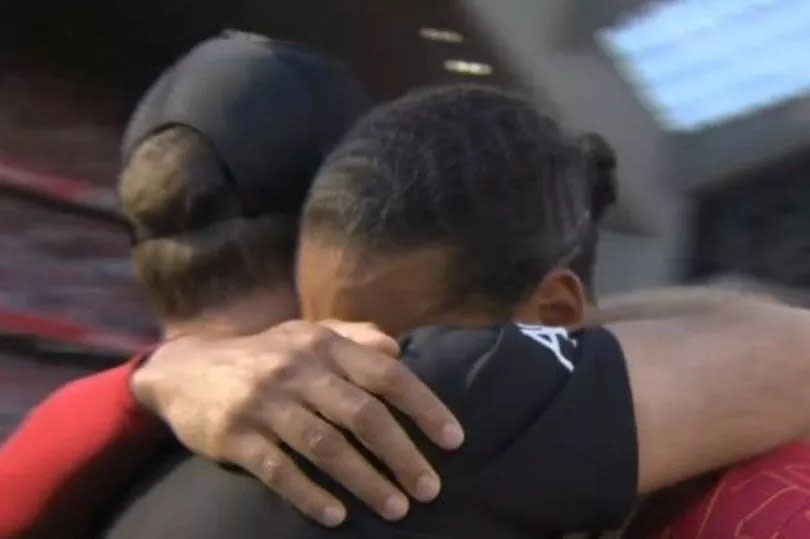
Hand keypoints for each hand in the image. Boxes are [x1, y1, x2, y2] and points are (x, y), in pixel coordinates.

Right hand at [130, 320, 463, 525]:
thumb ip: (353, 336)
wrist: (184, 370)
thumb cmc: (261, 355)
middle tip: (429, 488)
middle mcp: (298, 370)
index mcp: (322, 344)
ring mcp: (265, 404)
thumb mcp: (304, 334)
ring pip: (327, 447)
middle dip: (402, 455)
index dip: (424, 407)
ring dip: (366, 482)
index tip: (453, 441)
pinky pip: (280, 471)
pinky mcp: (237, 437)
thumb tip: (398, 351)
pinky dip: (310, 496)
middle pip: (363, 416)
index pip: (386, 375)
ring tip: (396, 509)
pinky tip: (336, 516)